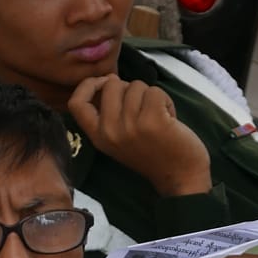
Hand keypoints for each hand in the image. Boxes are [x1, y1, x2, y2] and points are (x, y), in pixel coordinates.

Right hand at [69, 75, 212, 197]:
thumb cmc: (153, 154)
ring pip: (136, 86)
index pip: (76, 103)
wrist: (181, 177)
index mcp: (99, 137)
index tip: (105, 83)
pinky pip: (155, 91)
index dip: (89, 85)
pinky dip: (165, 100)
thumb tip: (109, 80)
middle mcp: (110, 132)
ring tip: (157, 117)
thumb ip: (109, 114)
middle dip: (130, 89)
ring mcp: (130, 126)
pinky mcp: (152, 121)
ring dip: (150, 96)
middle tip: (143, 109)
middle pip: (112, 85)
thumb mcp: (120, 139)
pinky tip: (169, 118)